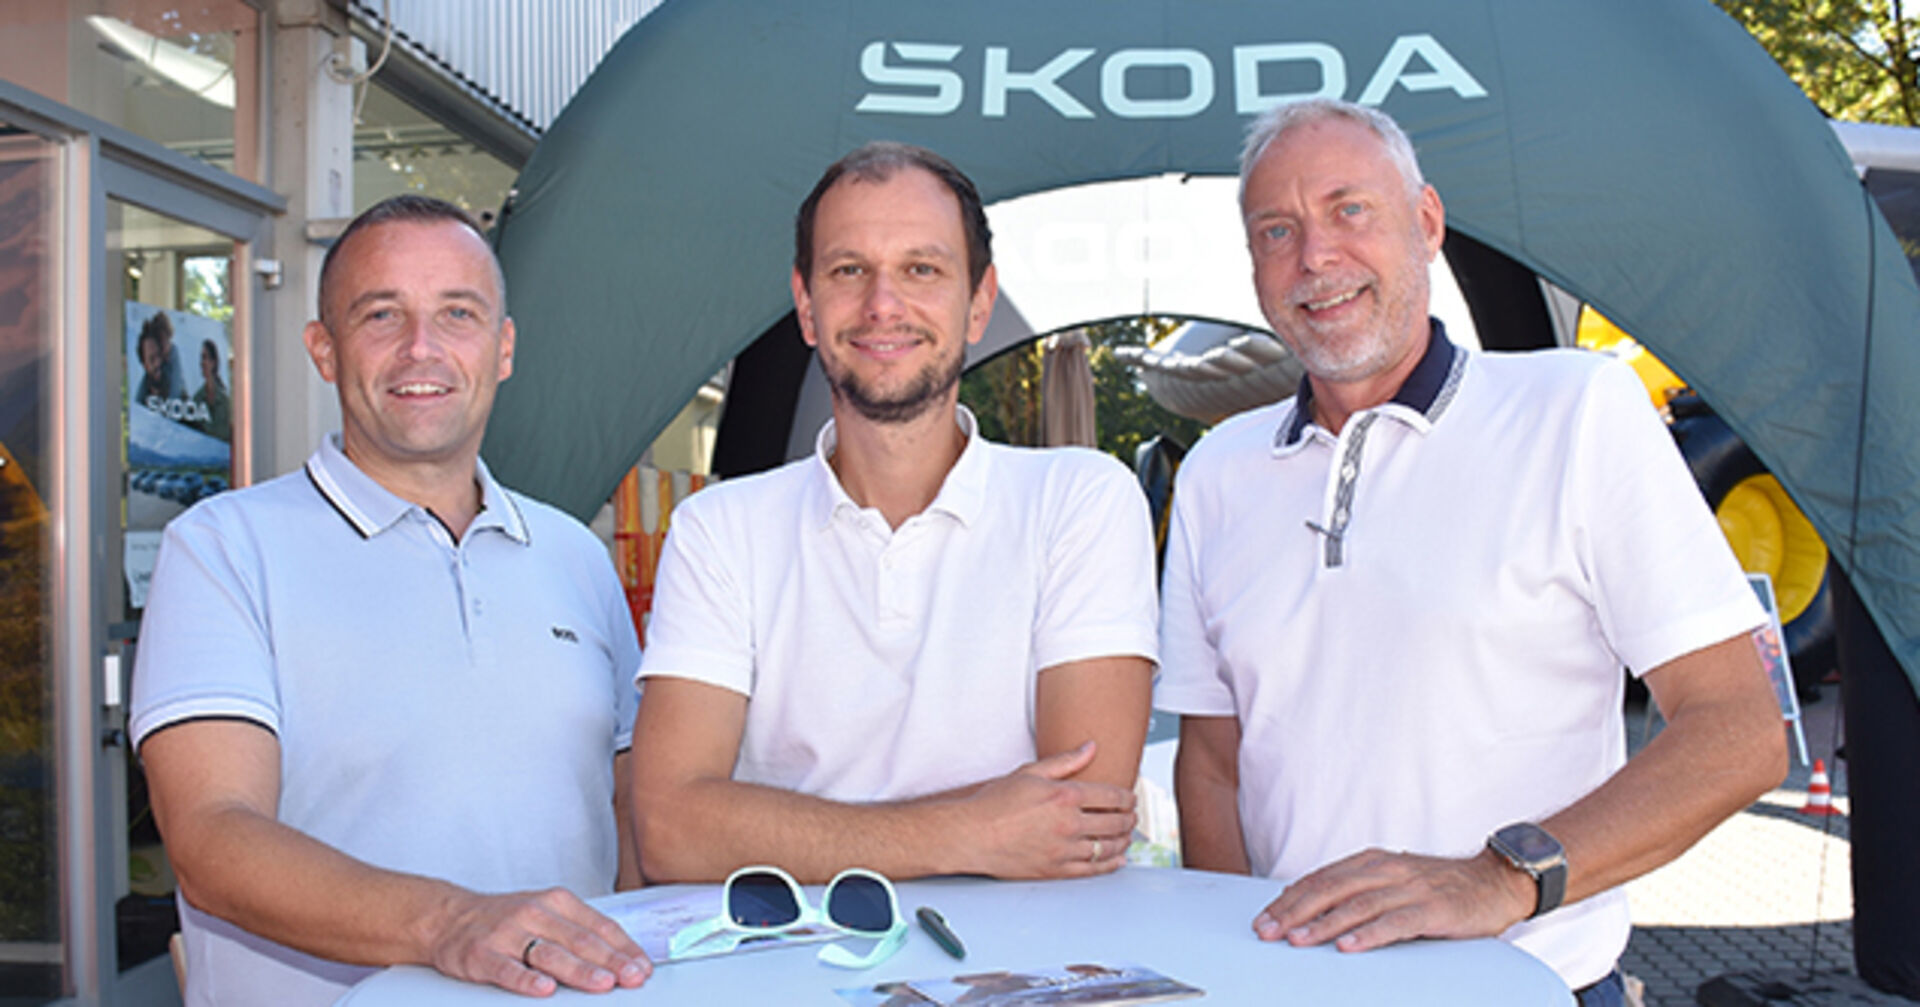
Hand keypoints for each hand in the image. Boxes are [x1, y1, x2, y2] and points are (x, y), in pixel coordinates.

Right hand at [426, 887, 651, 995]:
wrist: (448, 917)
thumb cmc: (506, 919)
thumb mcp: (546, 913)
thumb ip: (579, 931)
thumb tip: (621, 956)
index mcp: (557, 902)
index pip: (599, 926)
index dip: (624, 948)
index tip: (643, 966)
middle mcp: (534, 914)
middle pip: (579, 940)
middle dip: (610, 960)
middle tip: (633, 977)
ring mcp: (507, 934)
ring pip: (549, 953)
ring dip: (579, 970)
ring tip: (603, 983)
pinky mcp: (481, 954)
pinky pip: (507, 969)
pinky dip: (527, 980)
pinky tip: (545, 989)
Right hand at [962, 741, 1136, 879]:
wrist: (972, 835)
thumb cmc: (995, 803)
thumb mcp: (1030, 772)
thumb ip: (1066, 761)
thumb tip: (1091, 747)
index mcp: (1065, 795)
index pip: (1112, 796)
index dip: (1128, 797)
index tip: (1130, 798)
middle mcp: (1068, 823)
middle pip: (1115, 822)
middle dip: (1129, 818)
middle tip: (1132, 816)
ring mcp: (1064, 849)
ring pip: (1108, 847)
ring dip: (1123, 841)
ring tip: (1127, 836)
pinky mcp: (1056, 870)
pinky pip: (1093, 869)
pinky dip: (1110, 864)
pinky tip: (1117, 860)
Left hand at [1251, 848, 1534, 952]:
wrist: (1495, 882)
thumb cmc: (1438, 888)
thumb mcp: (1392, 881)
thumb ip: (1356, 891)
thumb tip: (1308, 909)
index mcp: (1371, 862)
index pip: (1320, 880)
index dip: (1289, 900)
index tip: (1263, 920)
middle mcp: (1387, 870)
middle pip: (1331, 890)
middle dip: (1294, 912)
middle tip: (1267, 932)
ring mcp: (1411, 888)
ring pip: (1358, 905)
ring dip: (1323, 924)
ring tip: (1297, 940)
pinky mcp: (1434, 909)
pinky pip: (1396, 923)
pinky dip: (1369, 934)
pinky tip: (1348, 946)